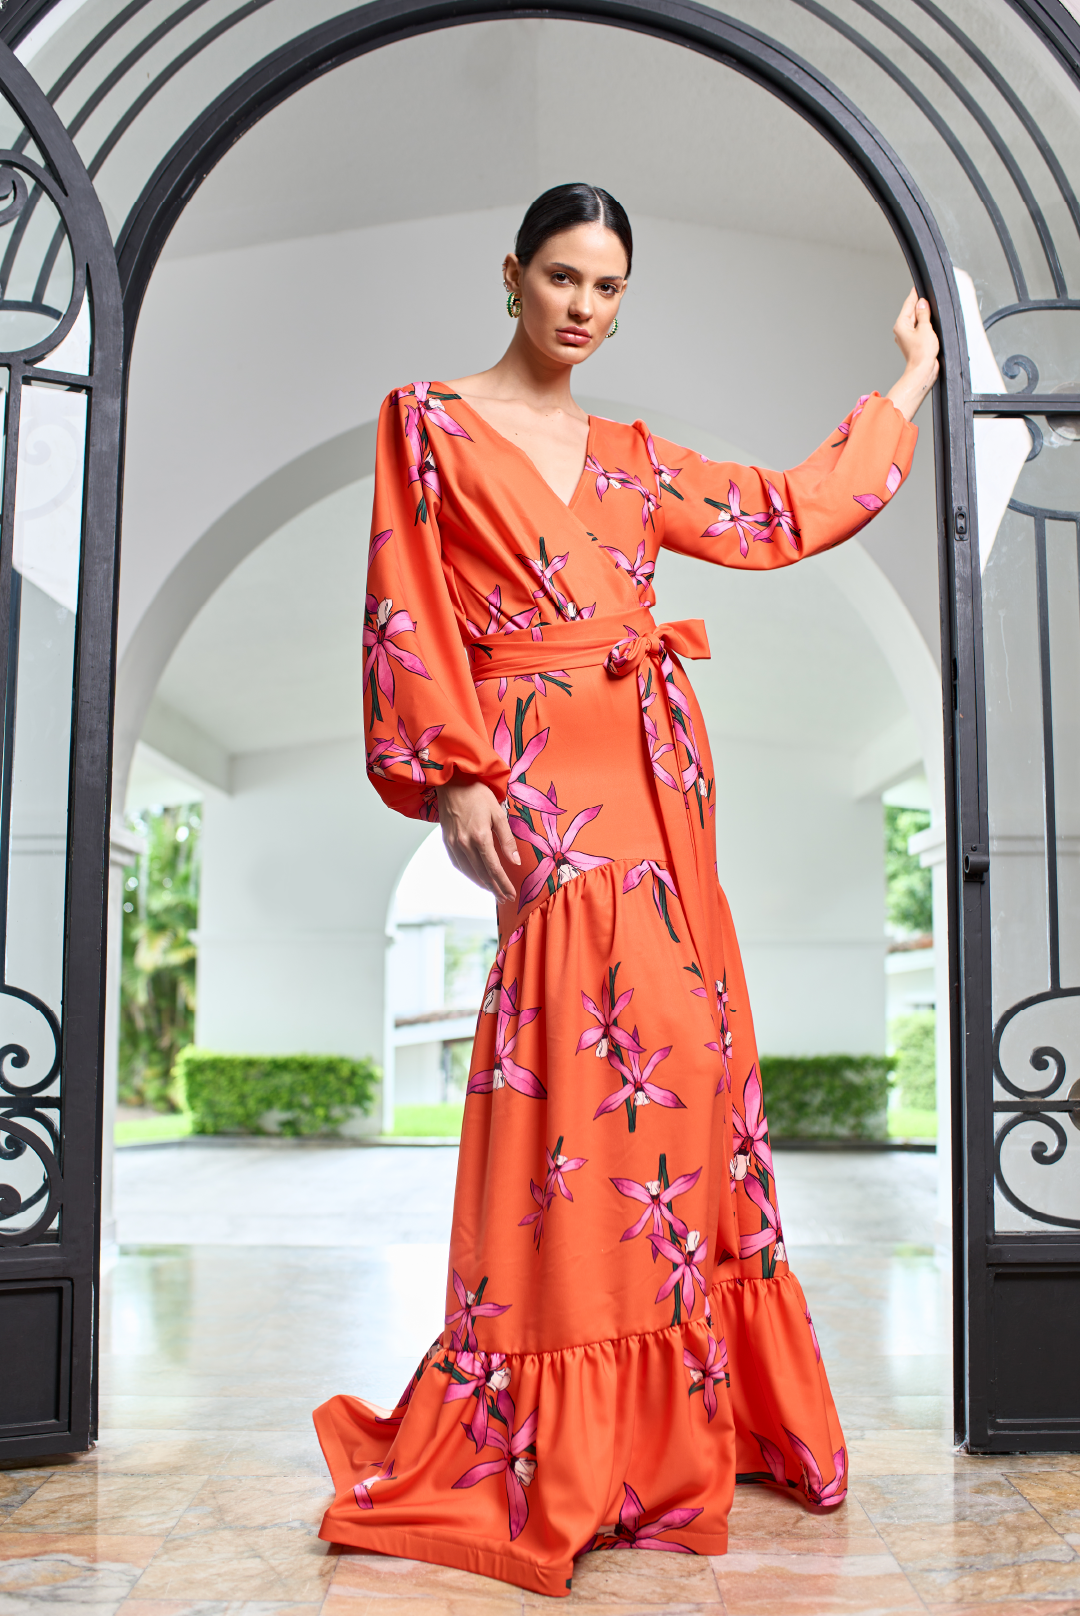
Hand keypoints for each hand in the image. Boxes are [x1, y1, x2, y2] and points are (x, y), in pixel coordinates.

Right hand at [435, 776, 519, 903]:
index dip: (503, 883)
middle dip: (495, 888)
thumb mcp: (498, 813)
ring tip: (493, 890)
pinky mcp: (447, 841)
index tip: (511, 893)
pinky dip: (469, 874)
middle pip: (482, 874)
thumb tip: (515, 861)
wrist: (453, 782)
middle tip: (505, 897)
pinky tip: (477, 877)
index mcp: (480, 836)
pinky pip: (458, 864)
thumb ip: (507, 840)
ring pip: (469, 871)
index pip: (494, 868)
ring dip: (482, 884)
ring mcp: (454, 843)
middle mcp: (465, 843)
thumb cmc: (477, 793)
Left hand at [885, 288, 939, 419]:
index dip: (915, 295)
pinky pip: (919, 329)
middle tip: (929, 298)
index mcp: (901, 325)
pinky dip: (925, 325)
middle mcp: (902, 330)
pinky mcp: (914, 342)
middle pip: (912, 311)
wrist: (922, 371)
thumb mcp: (925, 328)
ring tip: (932, 312)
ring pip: (916, 320)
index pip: (908, 304)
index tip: (917, 287)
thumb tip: (922, 303)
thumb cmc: (921, 354)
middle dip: (921, 305)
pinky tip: (931, 324)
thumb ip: (924, 314)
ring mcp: (907, 337)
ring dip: (924, 316)